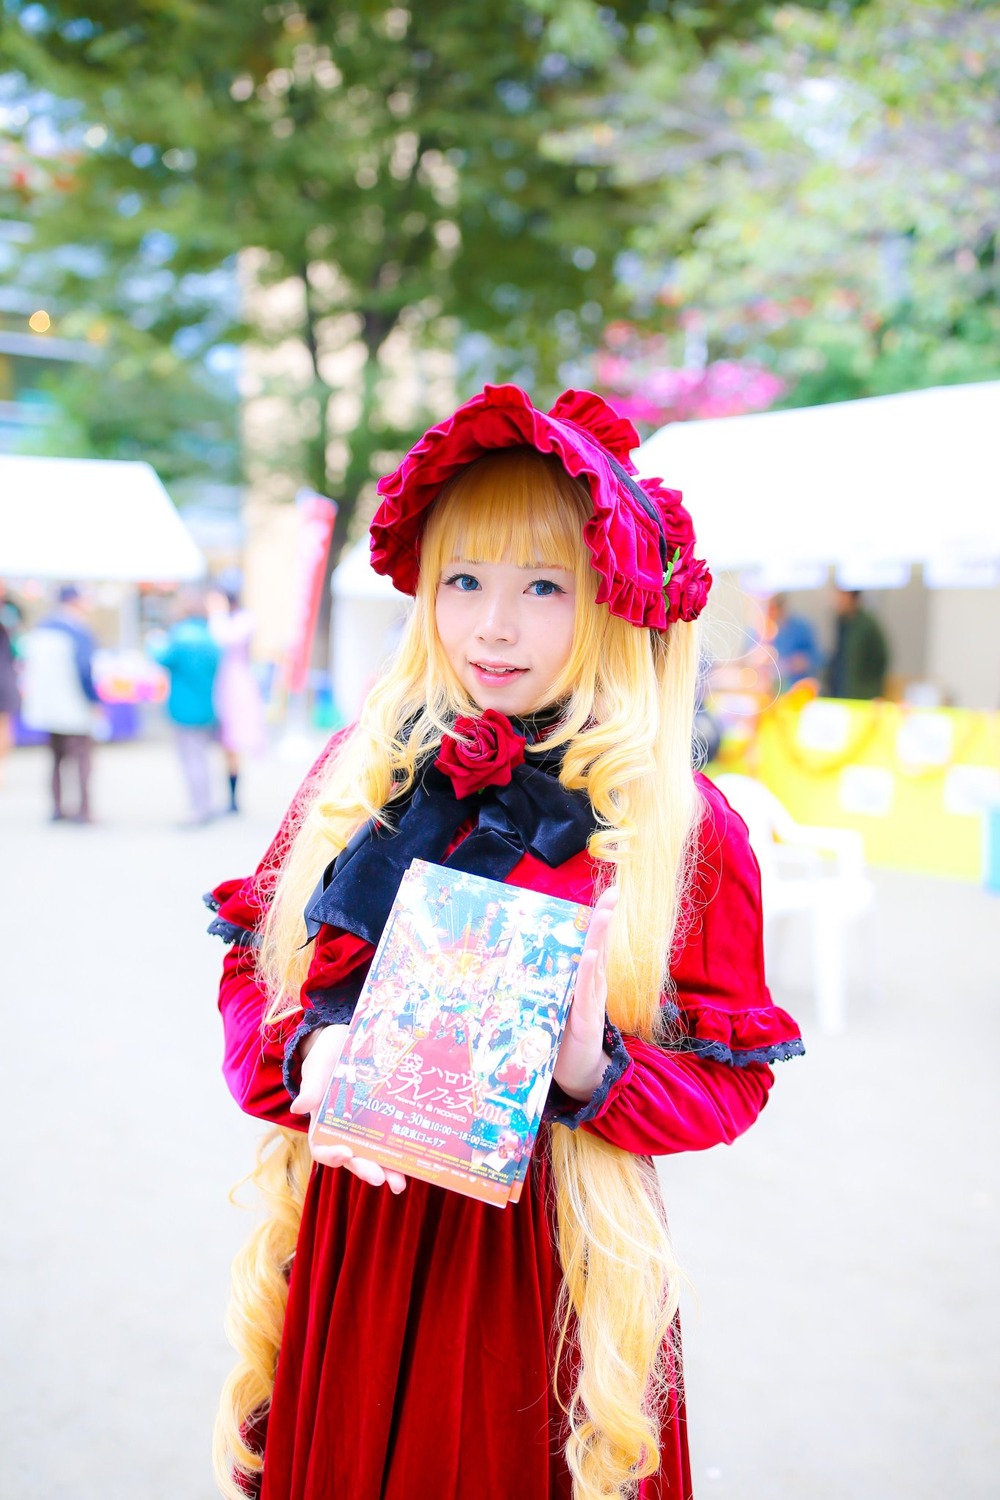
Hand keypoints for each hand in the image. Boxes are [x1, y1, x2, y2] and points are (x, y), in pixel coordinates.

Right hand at [289, 1024, 406, 1194]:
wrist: (348, 1039)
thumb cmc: (328, 1053)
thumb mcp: (318, 1064)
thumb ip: (312, 1085)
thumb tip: (298, 1107)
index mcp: (322, 1120)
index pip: (321, 1146)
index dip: (331, 1155)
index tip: (345, 1154)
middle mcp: (344, 1130)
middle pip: (352, 1157)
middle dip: (366, 1169)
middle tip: (380, 1179)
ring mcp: (365, 1126)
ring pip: (374, 1154)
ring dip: (387, 1170)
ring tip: (400, 1182)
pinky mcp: (383, 1119)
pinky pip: (391, 1138)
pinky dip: (401, 1151)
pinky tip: (414, 1159)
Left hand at [553, 886, 617, 1101]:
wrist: (579, 1074)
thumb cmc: (562, 1038)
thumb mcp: (553, 1004)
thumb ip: (547, 984)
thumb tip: (521, 960)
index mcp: (586, 981)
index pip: (593, 943)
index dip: (599, 919)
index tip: (608, 894)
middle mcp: (592, 986)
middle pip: (600, 945)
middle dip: (606, 918)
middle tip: (615, 893)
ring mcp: (591, 1001)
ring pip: (597, 962)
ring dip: (601, 936)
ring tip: (606, 912)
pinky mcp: (586, 1018)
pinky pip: (588, 990)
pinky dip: (590, 971)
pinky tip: (593, 954)